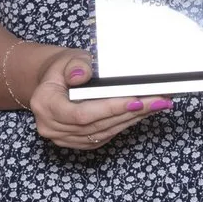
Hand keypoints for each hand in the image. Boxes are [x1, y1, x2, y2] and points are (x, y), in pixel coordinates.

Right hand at [25, 45, 170, 150]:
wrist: (55, 81)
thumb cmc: (63, 69)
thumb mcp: (68, 59)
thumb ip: (77, 65)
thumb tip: (82, 76)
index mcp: (44, 104)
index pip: (80, 113)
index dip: (110, 109)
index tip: (136, 100)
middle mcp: (51, 126)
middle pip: (96, 124)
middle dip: (130, 112)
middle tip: (158, 100)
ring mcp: (64, 138)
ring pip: (104, 132)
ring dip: (133, 119)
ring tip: (157, 105)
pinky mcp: (79, 142)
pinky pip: (105, 135)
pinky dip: (125, 123)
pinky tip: (142, 113)